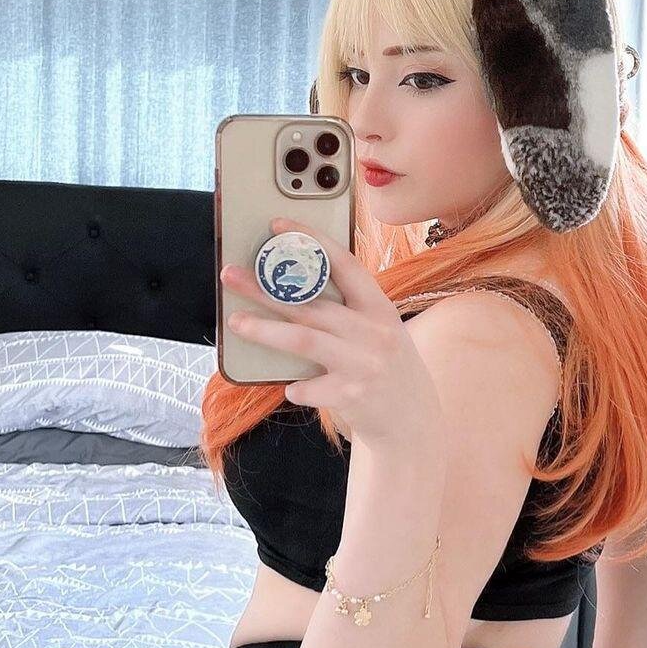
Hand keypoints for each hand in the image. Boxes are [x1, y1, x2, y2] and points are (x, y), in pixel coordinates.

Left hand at [221, 217, 442, 450]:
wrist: (415, 421)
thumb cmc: (389, 371)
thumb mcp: (381, 333)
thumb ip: (349, 313)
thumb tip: (294, 292)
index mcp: (380, 309)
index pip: (344, 264)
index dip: (311, 242)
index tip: (278, 226)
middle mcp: (374, 332)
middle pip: (311, 303)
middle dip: (266, 288)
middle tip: (231, 276)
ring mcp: (363, 364)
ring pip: (304, 339)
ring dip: (266, 330)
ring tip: (237, 323)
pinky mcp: (351, 396)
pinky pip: (309, 387)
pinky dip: (296, 388)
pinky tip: (291, 388)